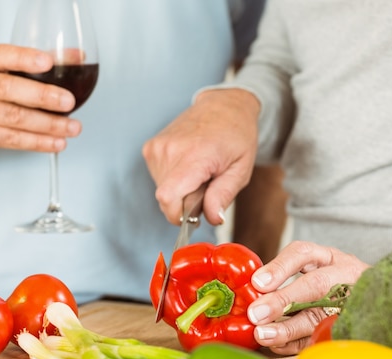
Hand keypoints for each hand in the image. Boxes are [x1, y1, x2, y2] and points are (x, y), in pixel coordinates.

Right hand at [0, 44, 80, 161]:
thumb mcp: (5, 71)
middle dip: (42, 96)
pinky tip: (57, 142)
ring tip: (73, 127)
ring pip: (14, 118)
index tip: (48, 61)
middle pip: (8, 89)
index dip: (23, 58)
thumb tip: (78, 57)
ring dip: (48, 124)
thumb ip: (39, 63)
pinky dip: (39, 142)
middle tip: (69, 101)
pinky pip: (12, 140)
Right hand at [142, 88, 259, 224]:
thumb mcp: (240, 169)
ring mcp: (157, 147)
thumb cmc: (236, 136)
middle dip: (186, 202)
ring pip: (163, 190)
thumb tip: (212, 218)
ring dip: (181, 190)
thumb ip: (224, 196)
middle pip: (167, 199)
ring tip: (199, 172)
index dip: (179, 216)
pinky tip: (189, 165)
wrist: (223, 106)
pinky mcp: (150, 148)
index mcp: (193, 156)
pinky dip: (174, 179)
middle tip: (207, 184)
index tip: (195, 216)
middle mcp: (169, 150)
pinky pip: (159, 178)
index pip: (168, 198)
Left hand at [246, 241, 369, 354]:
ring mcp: (350, 303)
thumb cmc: (334, 281)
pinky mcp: (349, 328)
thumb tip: (252, 289)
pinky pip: (322, 337)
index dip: (280, 268)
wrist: (374, 297)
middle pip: (315, 285)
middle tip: (256, 313)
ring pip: (319, 316)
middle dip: (283, 300)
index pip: (303, 254)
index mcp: (330, 258)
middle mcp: (344, 277)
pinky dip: (296, 343)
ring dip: (288, 328)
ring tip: (263, 334)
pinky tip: (277, 344)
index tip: (258, 282)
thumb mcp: (313, 266)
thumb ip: (283, 274)